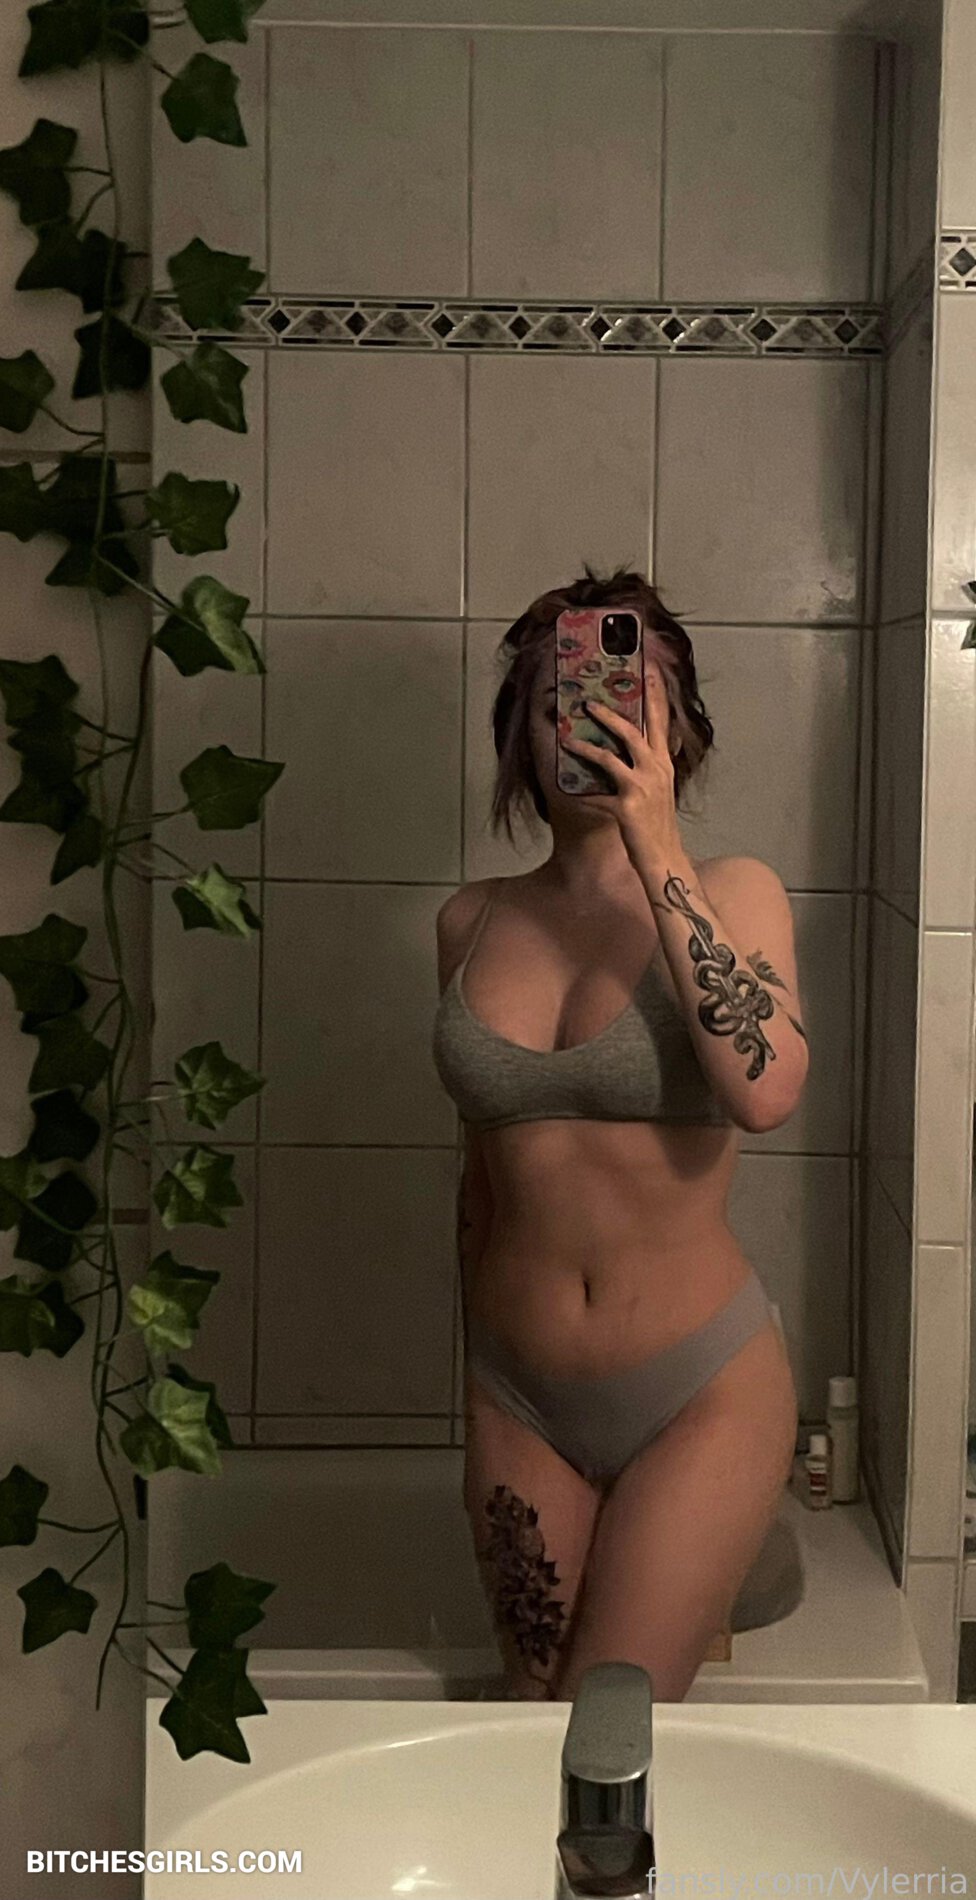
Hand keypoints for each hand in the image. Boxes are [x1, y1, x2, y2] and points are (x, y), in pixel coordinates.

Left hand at [561, 671, 684, 873]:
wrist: (664, 858)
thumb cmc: (657, 824)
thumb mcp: (661, 788)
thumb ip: (652, 763)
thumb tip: (638, 742)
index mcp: (664, 764)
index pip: (662, 721)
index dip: (656, 693)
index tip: (650, 668)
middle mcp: (656, 771)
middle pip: (633, 732)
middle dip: (609, 714)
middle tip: (588, 701)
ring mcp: (641, 789)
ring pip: (609, 758)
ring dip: (585, 747)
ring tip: (566, 738)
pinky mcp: (626, 807)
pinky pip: (595, 796)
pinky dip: (580, 794)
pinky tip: (566, 792)